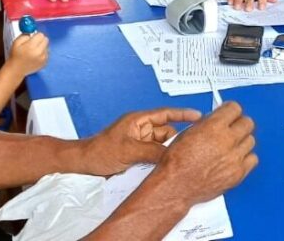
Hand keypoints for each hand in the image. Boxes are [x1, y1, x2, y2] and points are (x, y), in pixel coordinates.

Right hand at [7, 33, 48, 76]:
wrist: (16, 70)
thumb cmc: (15, 55)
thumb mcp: (16, 42)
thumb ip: (25, 35)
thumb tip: (33, 32)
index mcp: (31, 47)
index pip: (40, 35)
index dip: (36, 35)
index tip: (32, 37)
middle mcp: (39, 53)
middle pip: (46, 40)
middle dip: (40, 39)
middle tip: (34, 42)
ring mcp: (43, 59)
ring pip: (47, 46)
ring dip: (42, 46)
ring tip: (33, 51)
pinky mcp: (45, 63)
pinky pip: (47, 53)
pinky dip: (43, 53)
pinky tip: (35, 56)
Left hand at [83, 107, 202, 175]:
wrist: (84, 163)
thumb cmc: (99, 150)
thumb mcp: (129, 150)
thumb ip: (152, 151)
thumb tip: (172, 155)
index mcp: (139, 120)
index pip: (166, 114)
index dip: (184, 115)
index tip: (199, 116)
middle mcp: (141, 130)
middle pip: (167, 133)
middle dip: (176, 141)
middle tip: (190, 149)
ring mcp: (140, 142)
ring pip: (161, 147)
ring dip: (166, 154)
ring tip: (177, 161)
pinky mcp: (138, 155)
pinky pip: (154, 156)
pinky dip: (159, 161)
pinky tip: (164, 168)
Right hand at [153, 102, 257, 205]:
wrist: (175, 185)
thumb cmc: (177, 162)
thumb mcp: (188, 132)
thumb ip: (207, 123)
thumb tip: (217, 119)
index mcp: (213, 127)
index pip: (235, 108)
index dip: (231, 110)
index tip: (230, 112)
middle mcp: (227, 141)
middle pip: (247, 123)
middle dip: (239, 123)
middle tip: (233, 127)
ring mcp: (234, 158)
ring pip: (250, 141)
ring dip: (242, 140)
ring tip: (232, 145)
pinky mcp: (238, 173)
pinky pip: (252, 159)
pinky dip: (245, 157)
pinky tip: (235, 158)